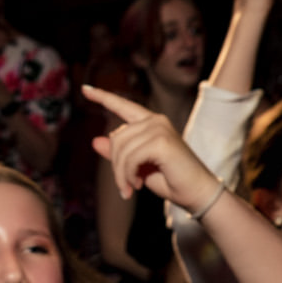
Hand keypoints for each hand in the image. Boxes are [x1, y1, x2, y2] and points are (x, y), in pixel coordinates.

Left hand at [85, 86, 221, 213]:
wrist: (197, 193)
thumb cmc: (171, 180)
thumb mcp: (138, 166)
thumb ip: (119, 153)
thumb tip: (95, 140)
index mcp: (150, 123)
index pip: (123, 105)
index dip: (103, 97)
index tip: (85, 90)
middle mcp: (155, 121)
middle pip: (116, 138)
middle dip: (115, 166)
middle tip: (124, 186)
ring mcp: (159, 128)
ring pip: (121, 149)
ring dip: (121, 174)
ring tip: (129, 189)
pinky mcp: (162, 141)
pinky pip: (130, 157)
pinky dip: (128, 175)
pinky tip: (135, 185)